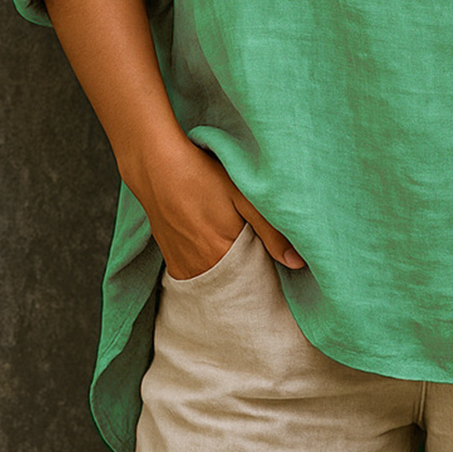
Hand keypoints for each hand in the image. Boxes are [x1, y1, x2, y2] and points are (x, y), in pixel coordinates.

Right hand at [118, 136, 306, 277]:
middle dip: (249, 279)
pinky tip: (216, 252)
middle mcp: (199, 268)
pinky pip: (195, 276)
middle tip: (260, 259)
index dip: (267, 277)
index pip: (253, 283)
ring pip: (213, 282)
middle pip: (233, 286)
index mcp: (221, 255)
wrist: (154, 165)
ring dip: (228, 275)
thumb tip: (298, 263)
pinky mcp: (169, 258)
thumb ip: (271, 231)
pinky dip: (209, 270)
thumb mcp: (243, 196)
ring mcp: (181, 265)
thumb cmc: (203, 175)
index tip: (277, 269)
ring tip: (239, 254)